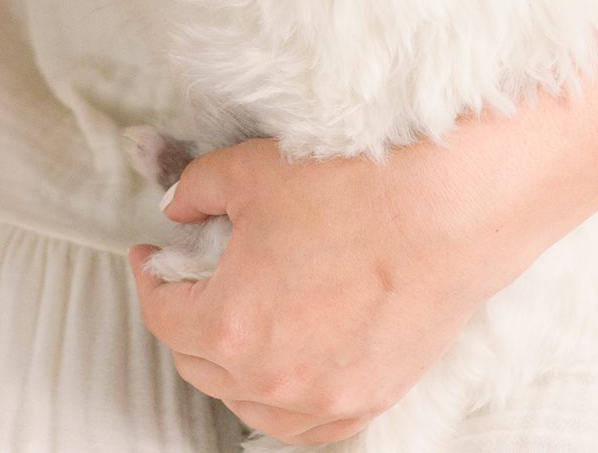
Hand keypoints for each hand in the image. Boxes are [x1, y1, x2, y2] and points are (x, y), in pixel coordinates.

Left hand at [128, 138, 520, 444]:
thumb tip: (178, 208)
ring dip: (230, 368)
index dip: (150, 282)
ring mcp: (325, 397)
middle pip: (200, 365)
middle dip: (185, 321)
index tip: (152, 257)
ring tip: (234, 325)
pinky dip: (285, 402)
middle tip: (190, 283)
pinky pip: (308, 425)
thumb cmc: (351, 189)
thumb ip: (195, 192)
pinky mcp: (369, 399)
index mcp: (230, 324)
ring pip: (249, 403)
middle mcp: (273, 376)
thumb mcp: (247, 173)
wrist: (447, 208)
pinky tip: (284, 372)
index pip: (164, 317)